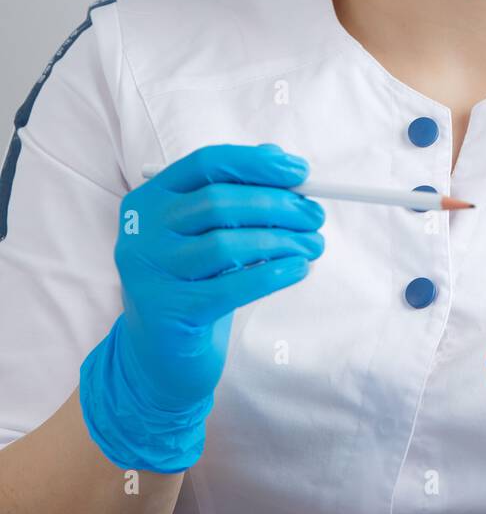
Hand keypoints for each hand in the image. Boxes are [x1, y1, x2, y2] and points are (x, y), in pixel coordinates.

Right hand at [79, 143, 324, 472]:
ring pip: (226, 245)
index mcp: (151, 199)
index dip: (256, 163)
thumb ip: (236, 193)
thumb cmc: (194, 281)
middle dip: (278, 206)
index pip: (205, 163)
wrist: (158, 354)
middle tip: (316, 216)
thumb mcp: (208, 233)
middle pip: (219, 203)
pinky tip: (299, 270)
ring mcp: (149, 272)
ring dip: (281, 241)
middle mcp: (141, 231)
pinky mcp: (168, 311)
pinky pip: (231, 287)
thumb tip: (281, 159)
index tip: (301, 171)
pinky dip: (273, 275)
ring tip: (313, 245)